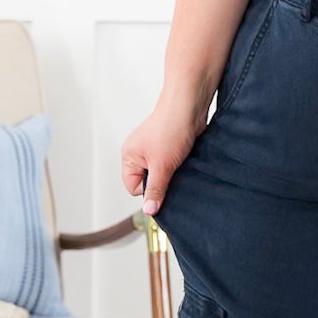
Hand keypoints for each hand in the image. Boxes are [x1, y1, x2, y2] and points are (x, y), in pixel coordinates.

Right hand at [121, 90, 210, 218]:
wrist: (189, 107)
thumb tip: (149, 210)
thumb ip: (155, 189)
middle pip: (147, 182)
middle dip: (161, 182)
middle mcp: (139, 154)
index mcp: (129, 157)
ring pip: (161, 174)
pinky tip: (184, 159)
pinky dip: (178, 165)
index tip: (161, 184)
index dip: (148, 190)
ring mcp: (154, 150)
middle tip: (171, 173)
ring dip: (171, 173)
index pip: (133, 188)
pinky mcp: (169, 147)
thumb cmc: (170, 128)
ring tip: (178, 164)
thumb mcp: (161, 166)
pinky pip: (171, 165)